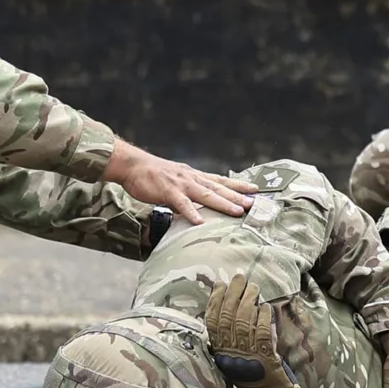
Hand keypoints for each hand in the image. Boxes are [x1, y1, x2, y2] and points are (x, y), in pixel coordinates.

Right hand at [103, 139, 253, 222]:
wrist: (133, 165)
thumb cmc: (153, 176)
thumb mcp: (175, 184)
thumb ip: (187, 197)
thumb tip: (195, 211)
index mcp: (194, 177)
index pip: (220, 180)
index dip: (238, 185)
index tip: (255, 190)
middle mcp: (191, 178)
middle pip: (219, 187)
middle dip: (238, 196)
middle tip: (255, 203)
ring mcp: (181, 184)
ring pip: (206, 194)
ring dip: (223, 203)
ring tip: (238, 211)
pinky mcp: (168, 191)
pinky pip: (182, 203)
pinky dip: (192, 212)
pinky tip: (200, 222)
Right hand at [205, 273, 311, 387]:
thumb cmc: (251, 372)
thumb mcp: (232, 354)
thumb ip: (228, 333)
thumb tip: (228, 302)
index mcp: (219, 350)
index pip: (212, 320)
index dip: (215, 299)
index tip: (220, 284)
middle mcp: (229, 351)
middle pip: (228, 315)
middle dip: (233, 292)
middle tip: (240, 277)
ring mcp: (246, 354)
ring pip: (244, 320)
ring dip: (249, 300)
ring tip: (254, 288)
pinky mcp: (264, 356)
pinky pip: (261, 331)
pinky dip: (263, 316)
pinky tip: (265, 307)